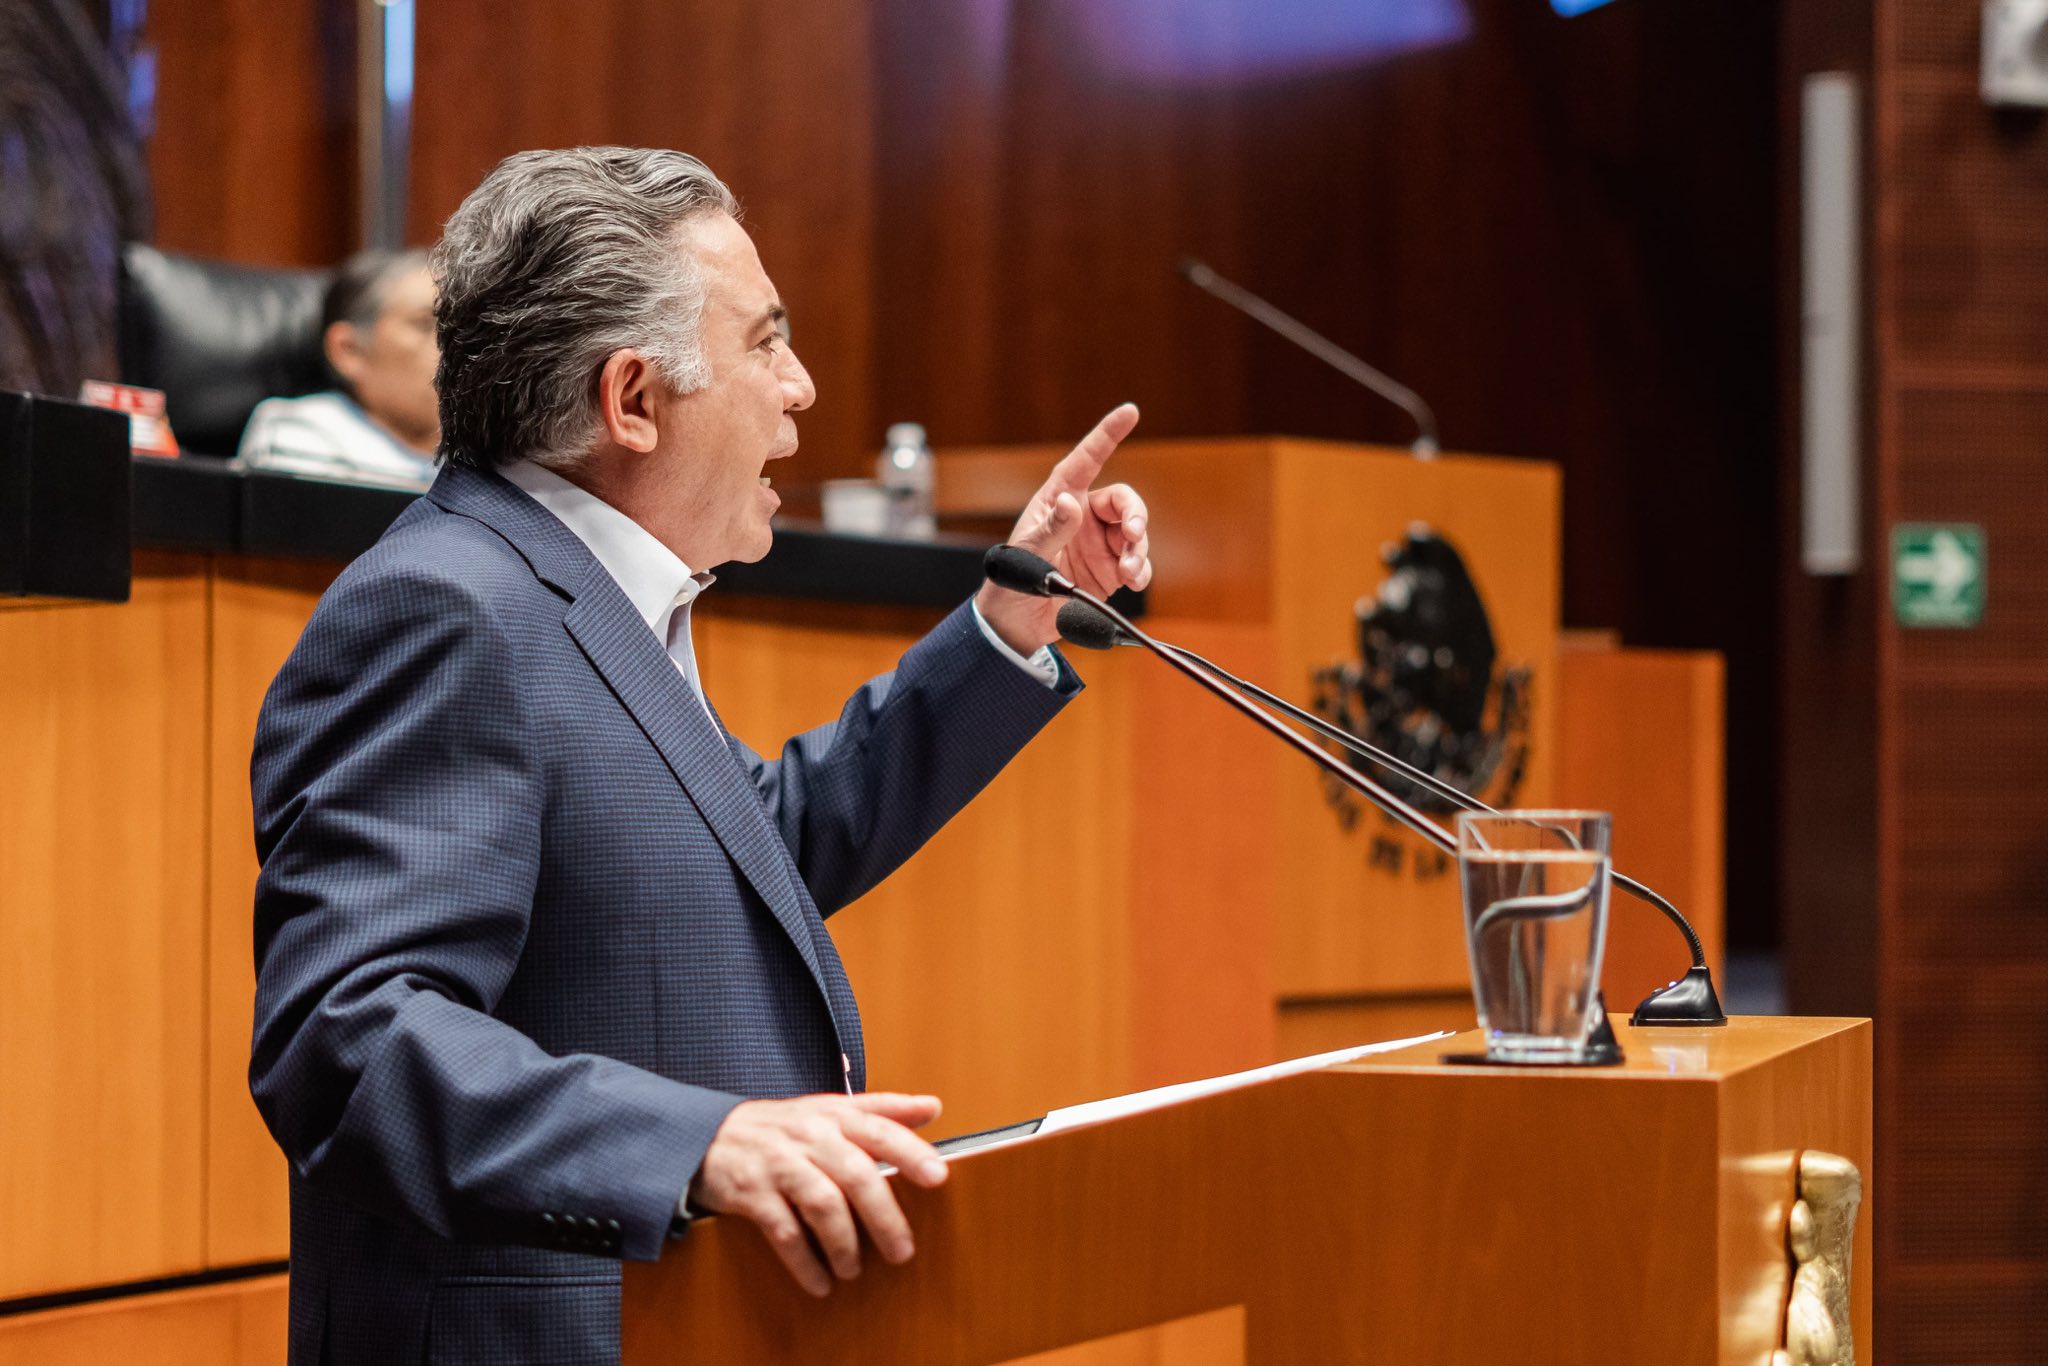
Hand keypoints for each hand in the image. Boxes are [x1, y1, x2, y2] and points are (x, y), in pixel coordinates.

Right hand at [688, 1092, 947, 1295]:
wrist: (708, 1135)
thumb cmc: (782, 1127)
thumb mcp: (830, 1109)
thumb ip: (882, 1110)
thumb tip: (933, 1106)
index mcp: (833, 1115)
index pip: (879, 1129)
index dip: (910, 1152)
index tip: (938, 1176)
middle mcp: (808, 1135)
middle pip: (856, 1174)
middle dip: (883, 1216)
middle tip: (903, 1251)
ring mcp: (779, 1163)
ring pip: (822, 1203)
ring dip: (845, 1243)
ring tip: (855, 1270)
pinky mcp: (751, 1192)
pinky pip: (783, 1231)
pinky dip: (804, 1261)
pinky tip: (820, 1281)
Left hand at [975, 403, 1151, 653]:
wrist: (1017, 623)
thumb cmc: (1012, 580)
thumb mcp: (1027, 554)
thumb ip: (1051, 529)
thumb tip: (1070, 503)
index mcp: (1060, 500)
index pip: (1087, 460)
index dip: (1107, 435)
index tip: (1130, 411)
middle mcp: (1084, 517)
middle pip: (1123, 501)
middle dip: (1135, 515)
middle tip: (1134, 534)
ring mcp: (1100, 544)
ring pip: (1135, 533)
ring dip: (1138, 550)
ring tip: (1128, 572)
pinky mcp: (1111, 571)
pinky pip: (1137, 563)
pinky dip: (1141, 570)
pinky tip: (1133, 581)